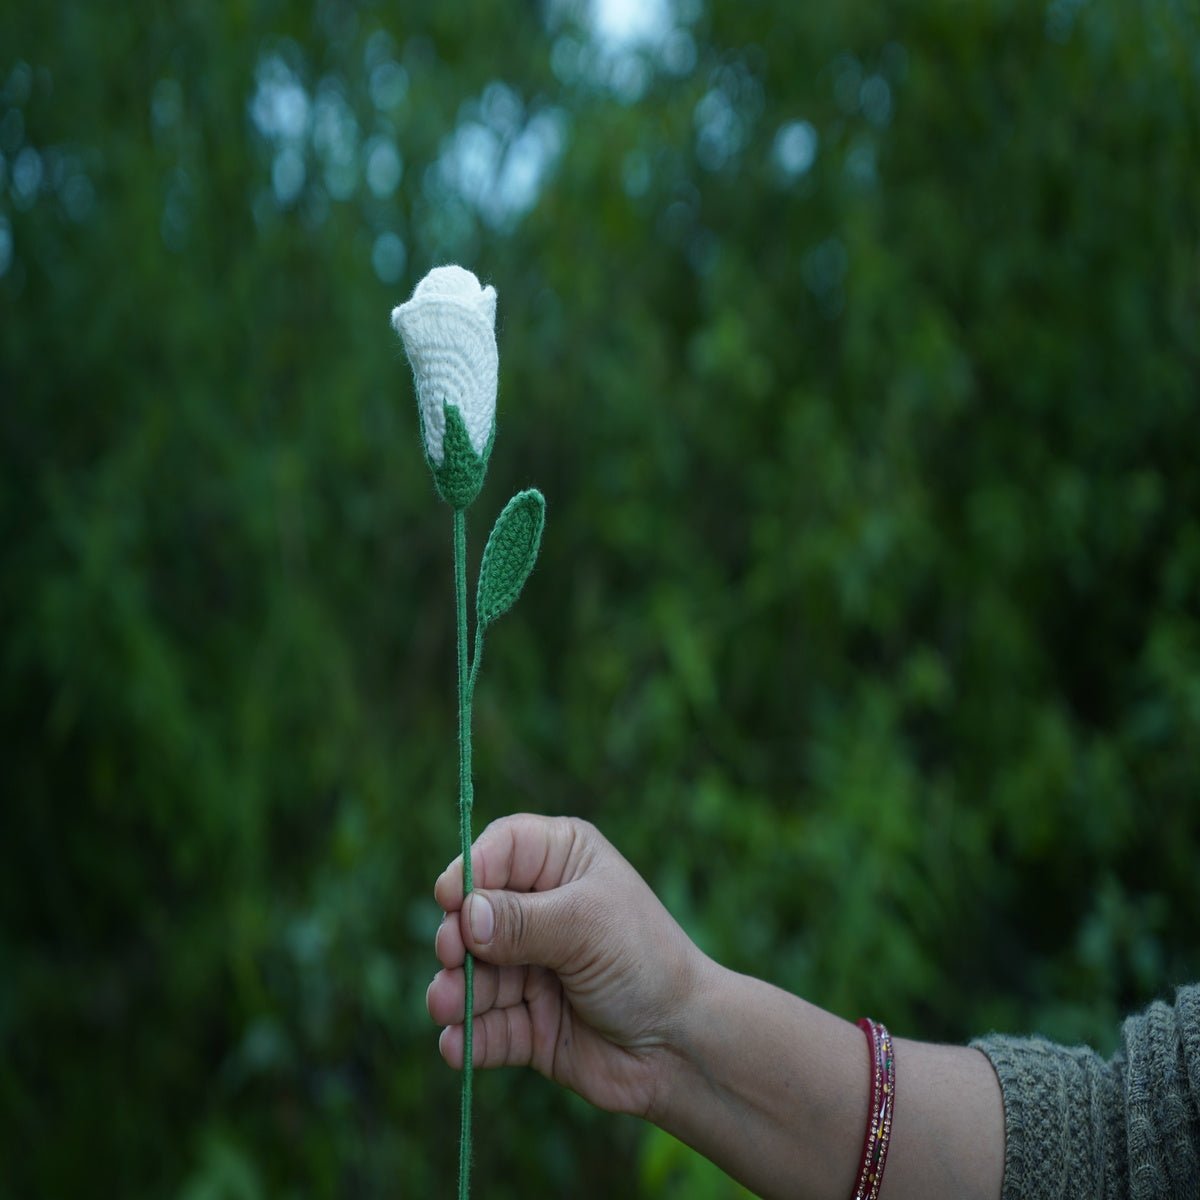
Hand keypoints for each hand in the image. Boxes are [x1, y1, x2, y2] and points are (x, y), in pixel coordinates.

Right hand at [427, 813, 704, 1118]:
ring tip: (447, 1005)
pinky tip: (456, 1045)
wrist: (681, 1046)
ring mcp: (529, 968)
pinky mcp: (526, 1022)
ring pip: (471, 974)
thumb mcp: (587, 926)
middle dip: (457, 936)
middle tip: (453, 954)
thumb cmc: (645, 962)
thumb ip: (522, 920)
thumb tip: (466, 915)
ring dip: (453, 990)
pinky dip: (466, 1036)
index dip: (472, 869)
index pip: (501, 848)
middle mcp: (540, 909)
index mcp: (562, 862)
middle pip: (473, 913)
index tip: (451, 897)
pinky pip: (482, 1027)